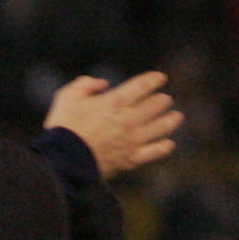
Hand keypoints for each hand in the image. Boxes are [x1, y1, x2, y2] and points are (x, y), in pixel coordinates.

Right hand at [41, 72, 179, 178]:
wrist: (62, 161)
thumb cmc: (63, 127)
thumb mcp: (67, 96)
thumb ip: (85, 84)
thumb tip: (102, 84)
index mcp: (116, 101)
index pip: (144, 84)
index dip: (155, 79)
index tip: (160, 78)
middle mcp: (130, 119)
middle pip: (158, 104)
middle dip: (162, 100)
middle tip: (164, 100)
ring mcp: (133, 140)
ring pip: (162, 126)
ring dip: (171, 120)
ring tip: (176, 117)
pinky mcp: (131, 159)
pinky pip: (155, 152)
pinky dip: (164, 147)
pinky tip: (169, 144)